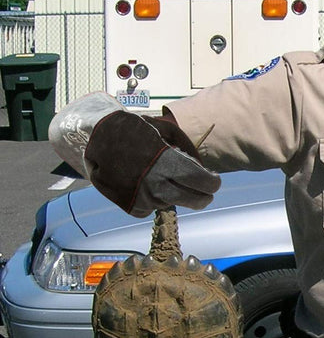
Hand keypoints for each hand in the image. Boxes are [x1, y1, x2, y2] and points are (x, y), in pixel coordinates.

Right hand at [84, 110, 219, 216]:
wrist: (95, 139)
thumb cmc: (133, 130)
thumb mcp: (164, 130)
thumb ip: (187, 148)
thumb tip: (202, 167)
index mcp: (168, 163)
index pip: (203, 182)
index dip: (213, 183)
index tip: (214, 181)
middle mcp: (157, 184)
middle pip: (195, 201)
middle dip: (204, 196)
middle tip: (205, 190)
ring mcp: (144, 199)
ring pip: (174, 204)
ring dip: (177, 195)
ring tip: (167, 179)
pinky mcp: (132, 208)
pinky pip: (154, 208)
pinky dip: (156, 199)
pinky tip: (147, 184)